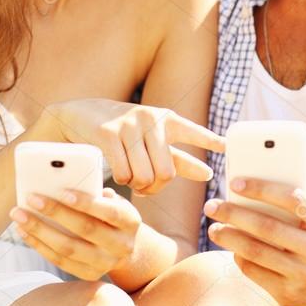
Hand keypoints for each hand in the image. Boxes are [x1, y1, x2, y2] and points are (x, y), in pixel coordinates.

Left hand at [10, 188, 140, 280]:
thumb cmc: (110, 213)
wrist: (127, 247)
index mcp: (130, 220)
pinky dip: (39, 245)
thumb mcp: (111, 200)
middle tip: (31, 198)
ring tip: (18, 215)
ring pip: (68, 249)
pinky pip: (60, 261)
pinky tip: (23, 231)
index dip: (86, 203)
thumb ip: (94, 191)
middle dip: (56, 213)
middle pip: (85, 230)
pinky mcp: (89, 274)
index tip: (63, 191)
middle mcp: (121, 245)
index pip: (109, 212)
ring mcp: (105, 263)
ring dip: (40, 231)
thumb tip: (62, 180)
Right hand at [42, 98, 225, 194]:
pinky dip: (122, 182)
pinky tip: (119, 177)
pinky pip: (123, 173)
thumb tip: (208, 174)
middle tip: (146, 189)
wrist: (78, 115)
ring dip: (137, 186)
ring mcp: (129, 124)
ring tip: (131, 181)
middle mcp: (151, 119)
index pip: (193, 131)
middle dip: (156, 188)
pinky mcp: (108, 133)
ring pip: (144, 176)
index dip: (210, 140)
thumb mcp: (150, 140)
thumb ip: (177, 157)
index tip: (227, 147)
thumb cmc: (121, 131)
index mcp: (166, 119)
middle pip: (167, 172)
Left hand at [205, 179, 305, 305]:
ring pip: (256, 251)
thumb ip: (300, 193)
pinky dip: (238, 256)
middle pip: (267, 227)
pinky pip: (254, 271)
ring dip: (228, 237)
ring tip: (213, 228)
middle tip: (211, 205)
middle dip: (233, 214)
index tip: (234, 182)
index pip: (293, 200)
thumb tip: (261, 169)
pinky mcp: (288, 294)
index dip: (261, 189)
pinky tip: (231, 247)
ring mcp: (305, 275)